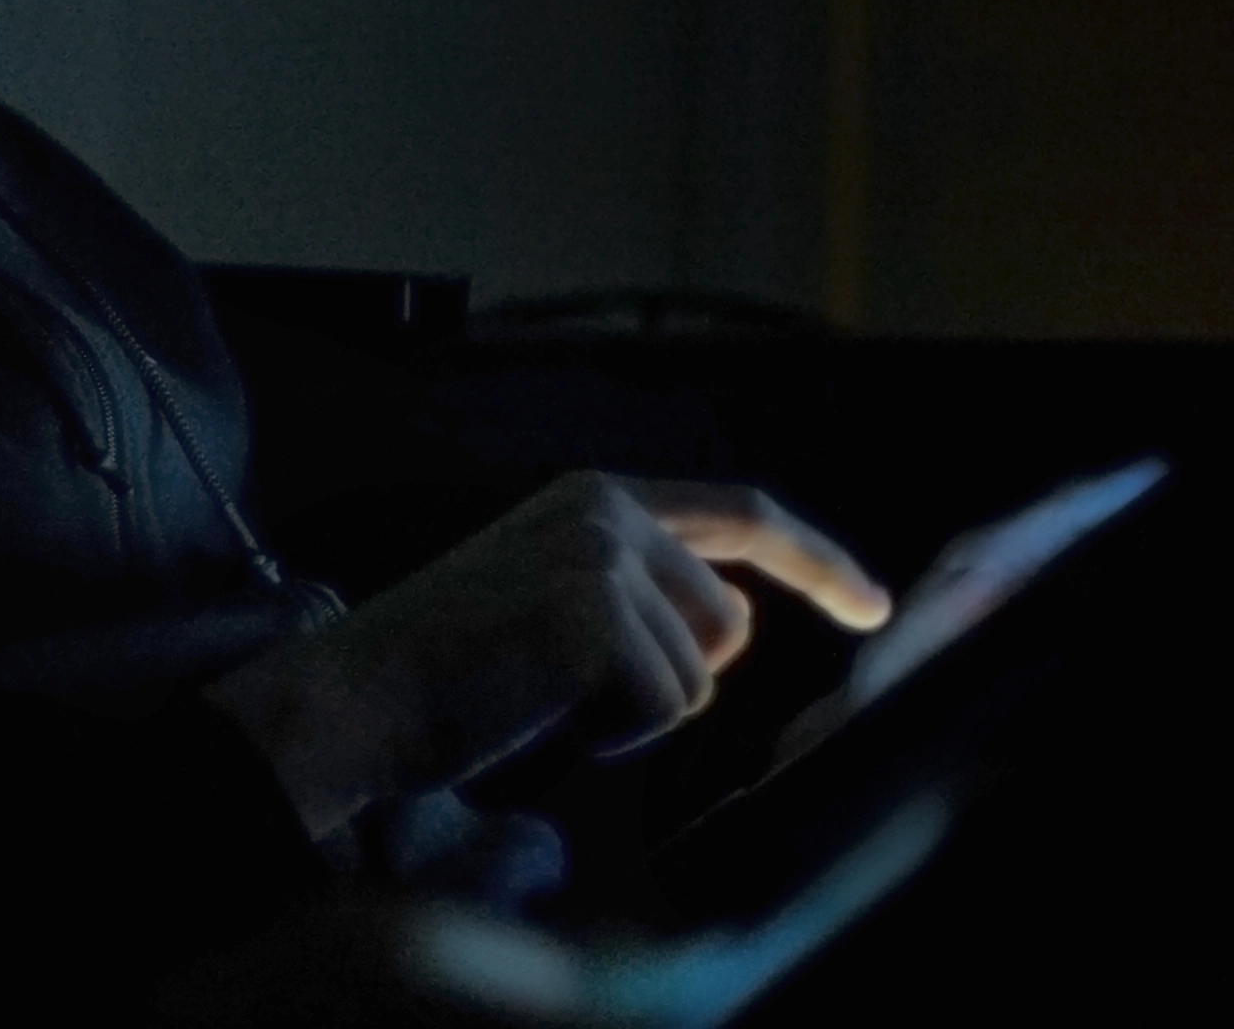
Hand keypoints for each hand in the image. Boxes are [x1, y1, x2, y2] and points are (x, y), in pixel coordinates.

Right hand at [205, 472, 890, 840]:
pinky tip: (537, 712)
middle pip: (726, 625)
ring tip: (537, 694)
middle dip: (670, 678)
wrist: (360, 695)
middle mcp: (607, 511)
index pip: (740, 517)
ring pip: (697, 678)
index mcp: (596, 497)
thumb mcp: (554, 599)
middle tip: (562, 686)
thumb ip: (641, 592)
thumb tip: (732, 624)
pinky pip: (662, 711)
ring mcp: (602, 559)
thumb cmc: (450, 669)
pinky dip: (610, 736)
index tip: (873, 605)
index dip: (817, 560)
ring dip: (631, 713)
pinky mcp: (595, 617)